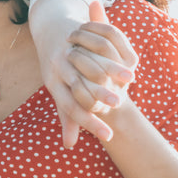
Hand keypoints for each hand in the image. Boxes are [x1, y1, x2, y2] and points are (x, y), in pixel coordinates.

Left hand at [34, 0, 133, 148]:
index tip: (109, 136)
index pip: (70, 108)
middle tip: (117, 104)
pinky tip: (127, 65)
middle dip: (98, 95)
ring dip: (109, 73)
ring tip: (129, 81)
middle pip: (78, 85)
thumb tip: (69, 146)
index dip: (89, 122)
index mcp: (53, 85)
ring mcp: (65, 53)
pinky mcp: (73, 39)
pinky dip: (110, 58)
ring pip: (88, 65)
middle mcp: (56, 69)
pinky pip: (91, 50)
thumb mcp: (58, 90)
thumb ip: (67, 116)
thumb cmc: (56, 70)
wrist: (48, 31)